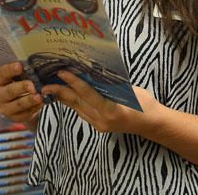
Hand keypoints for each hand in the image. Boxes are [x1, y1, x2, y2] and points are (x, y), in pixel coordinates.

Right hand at [0, 62, 42, 124]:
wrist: (21, 101)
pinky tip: (40, 104)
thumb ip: (24, 71)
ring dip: (29, 100)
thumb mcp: (19, 76)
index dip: (10, 69)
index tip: (20, 66)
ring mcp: (4, 108)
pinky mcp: (14, 118)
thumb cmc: (20, 83)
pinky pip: (24, 114)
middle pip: (9, 91)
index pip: (2, 74)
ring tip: (39, 97)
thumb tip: (35, 66)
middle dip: (22, 87)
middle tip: (32, 86)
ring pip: (17, 104)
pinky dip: (33, 109)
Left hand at [41, 70, 156, 133]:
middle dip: (60, 91)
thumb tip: (92, 70)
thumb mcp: (129, 89)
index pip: (87, 93)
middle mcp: (102, 120)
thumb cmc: (145, 103)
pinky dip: (72, 102)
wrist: (152, 124)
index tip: (61, 72)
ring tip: (49, 87)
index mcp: (111, 110)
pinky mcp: (98, 126)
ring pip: (76, 108)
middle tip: (45, 82)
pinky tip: (63, 94)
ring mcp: (99, 125)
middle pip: (77, 102)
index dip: (74, 81)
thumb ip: (110, 83)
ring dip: (62, 97)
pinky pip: (81, 112)